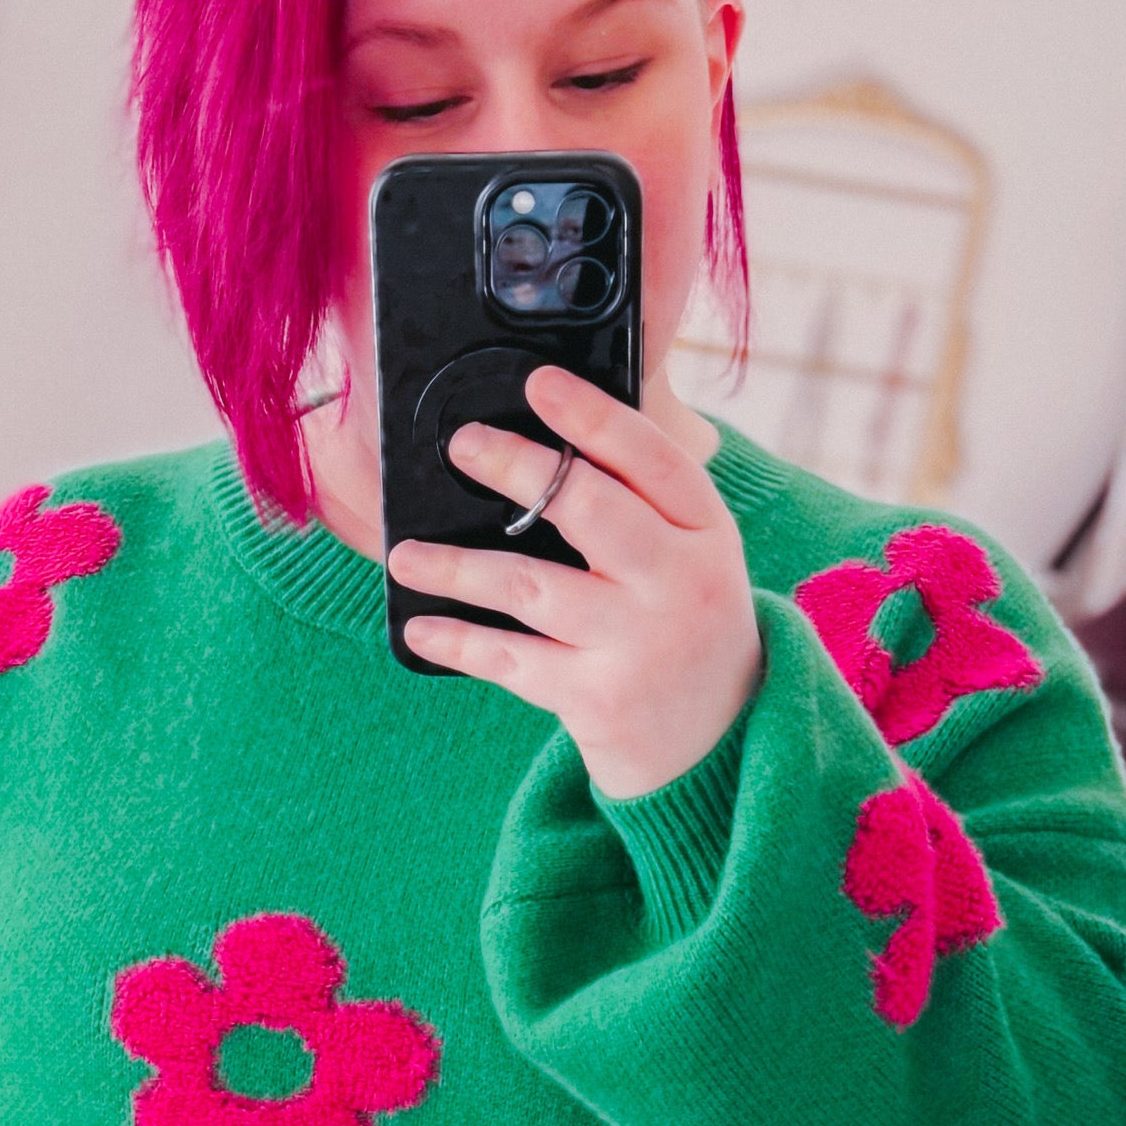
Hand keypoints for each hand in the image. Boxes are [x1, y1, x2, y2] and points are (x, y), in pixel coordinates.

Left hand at [387, 365, 763, 801]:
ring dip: (459, 567)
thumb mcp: (692, 558)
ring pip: (532, 587)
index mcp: (707, 533)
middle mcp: (680, 584)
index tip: (539, 384)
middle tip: (462, 444)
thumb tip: (546, 443)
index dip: (594, 416)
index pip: (654, 460)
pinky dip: (460, 643)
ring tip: (405, 555)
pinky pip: (512, 661)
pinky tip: (420, 628)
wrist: (720, 741)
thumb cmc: (684, 626)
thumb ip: (642, 506)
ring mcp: (639, 644)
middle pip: (591, 510)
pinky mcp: (600, 699)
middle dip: (518, 468)